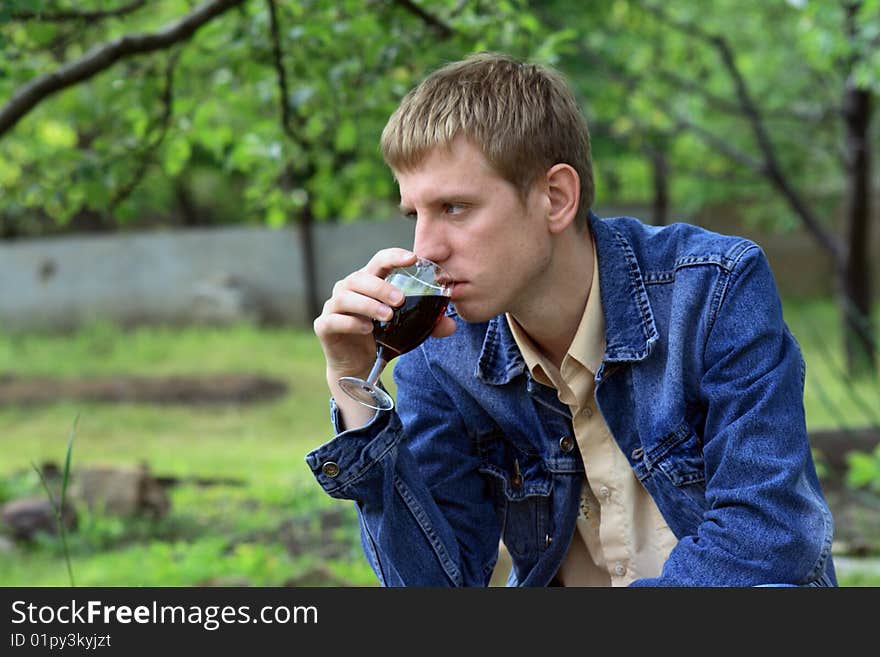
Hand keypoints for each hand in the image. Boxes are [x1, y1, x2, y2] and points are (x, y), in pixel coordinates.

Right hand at [313, 248, 455, 425]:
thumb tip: (451, 325)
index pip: (380, 261)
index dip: (394, 256)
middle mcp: (348, 289)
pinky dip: (350, 322)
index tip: (412, 258)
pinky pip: (334, 319)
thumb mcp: (407, 330)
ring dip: (368, 304)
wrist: (357, 367)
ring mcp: (333, 306)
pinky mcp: (324, 326)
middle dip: (381, 287)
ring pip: (346, 297)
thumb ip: (427, 324)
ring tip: (387, 316)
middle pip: (361, 278)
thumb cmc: (382, 339)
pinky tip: (366, 330)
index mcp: (369, 283)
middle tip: (400, 300)